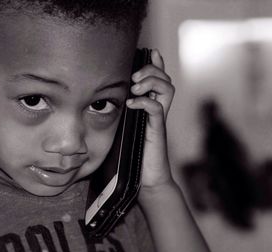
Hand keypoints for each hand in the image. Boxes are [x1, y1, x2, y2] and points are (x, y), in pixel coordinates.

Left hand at [127, 49, 174, 188]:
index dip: (156, 64)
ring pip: (167, 89)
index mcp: (150, 109)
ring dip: (151, 81)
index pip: (158, 80)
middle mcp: (157, 111)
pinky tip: (132, 102)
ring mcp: (158, 120)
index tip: (149, 52)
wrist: (145, 179)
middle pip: (165, 79)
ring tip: (135, 85)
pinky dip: (144, 102)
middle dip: (151, 70)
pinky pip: (156, 109)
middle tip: (134, 75)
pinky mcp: (156, 130)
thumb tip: (104, 105)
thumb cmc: (133, 157)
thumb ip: (121, 116)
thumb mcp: (124, 131)